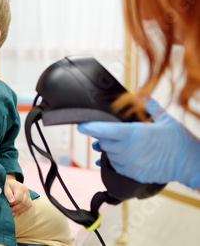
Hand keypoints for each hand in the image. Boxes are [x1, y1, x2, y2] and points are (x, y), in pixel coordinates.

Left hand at [4, 174, 31, 215]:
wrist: (12, 183)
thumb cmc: (9, 185)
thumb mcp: (6, 187)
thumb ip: (8, 194)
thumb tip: (12, 201)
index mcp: (20, 187)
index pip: (18, 199)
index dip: (12, 203)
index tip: (7, 203)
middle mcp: (26, 191)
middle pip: (23, 203)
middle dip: (15, 208)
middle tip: (9, 209)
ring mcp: (29, 195)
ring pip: (26, 206)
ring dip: (18, 210)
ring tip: (12, 212)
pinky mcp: (29, 199)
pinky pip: (28, 206)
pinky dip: (22, 210)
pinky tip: (16, 211)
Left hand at [78, 99, 199, 189]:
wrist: (191, 164)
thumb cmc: (178, 140)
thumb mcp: (164, 118)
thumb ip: (148, 106)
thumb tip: (138, 95)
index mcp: (136, 134)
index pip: (107, 130)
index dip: (92, 127)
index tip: (80, 125)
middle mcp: (130, 151)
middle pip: (105, 143)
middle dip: (103, 136)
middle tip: (106, 131)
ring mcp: (131, 165)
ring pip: (109, 155)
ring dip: (109, 148)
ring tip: (115, 143)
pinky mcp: (133, 175)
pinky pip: (116, 167)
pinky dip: (115, 160)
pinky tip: (119, 154)